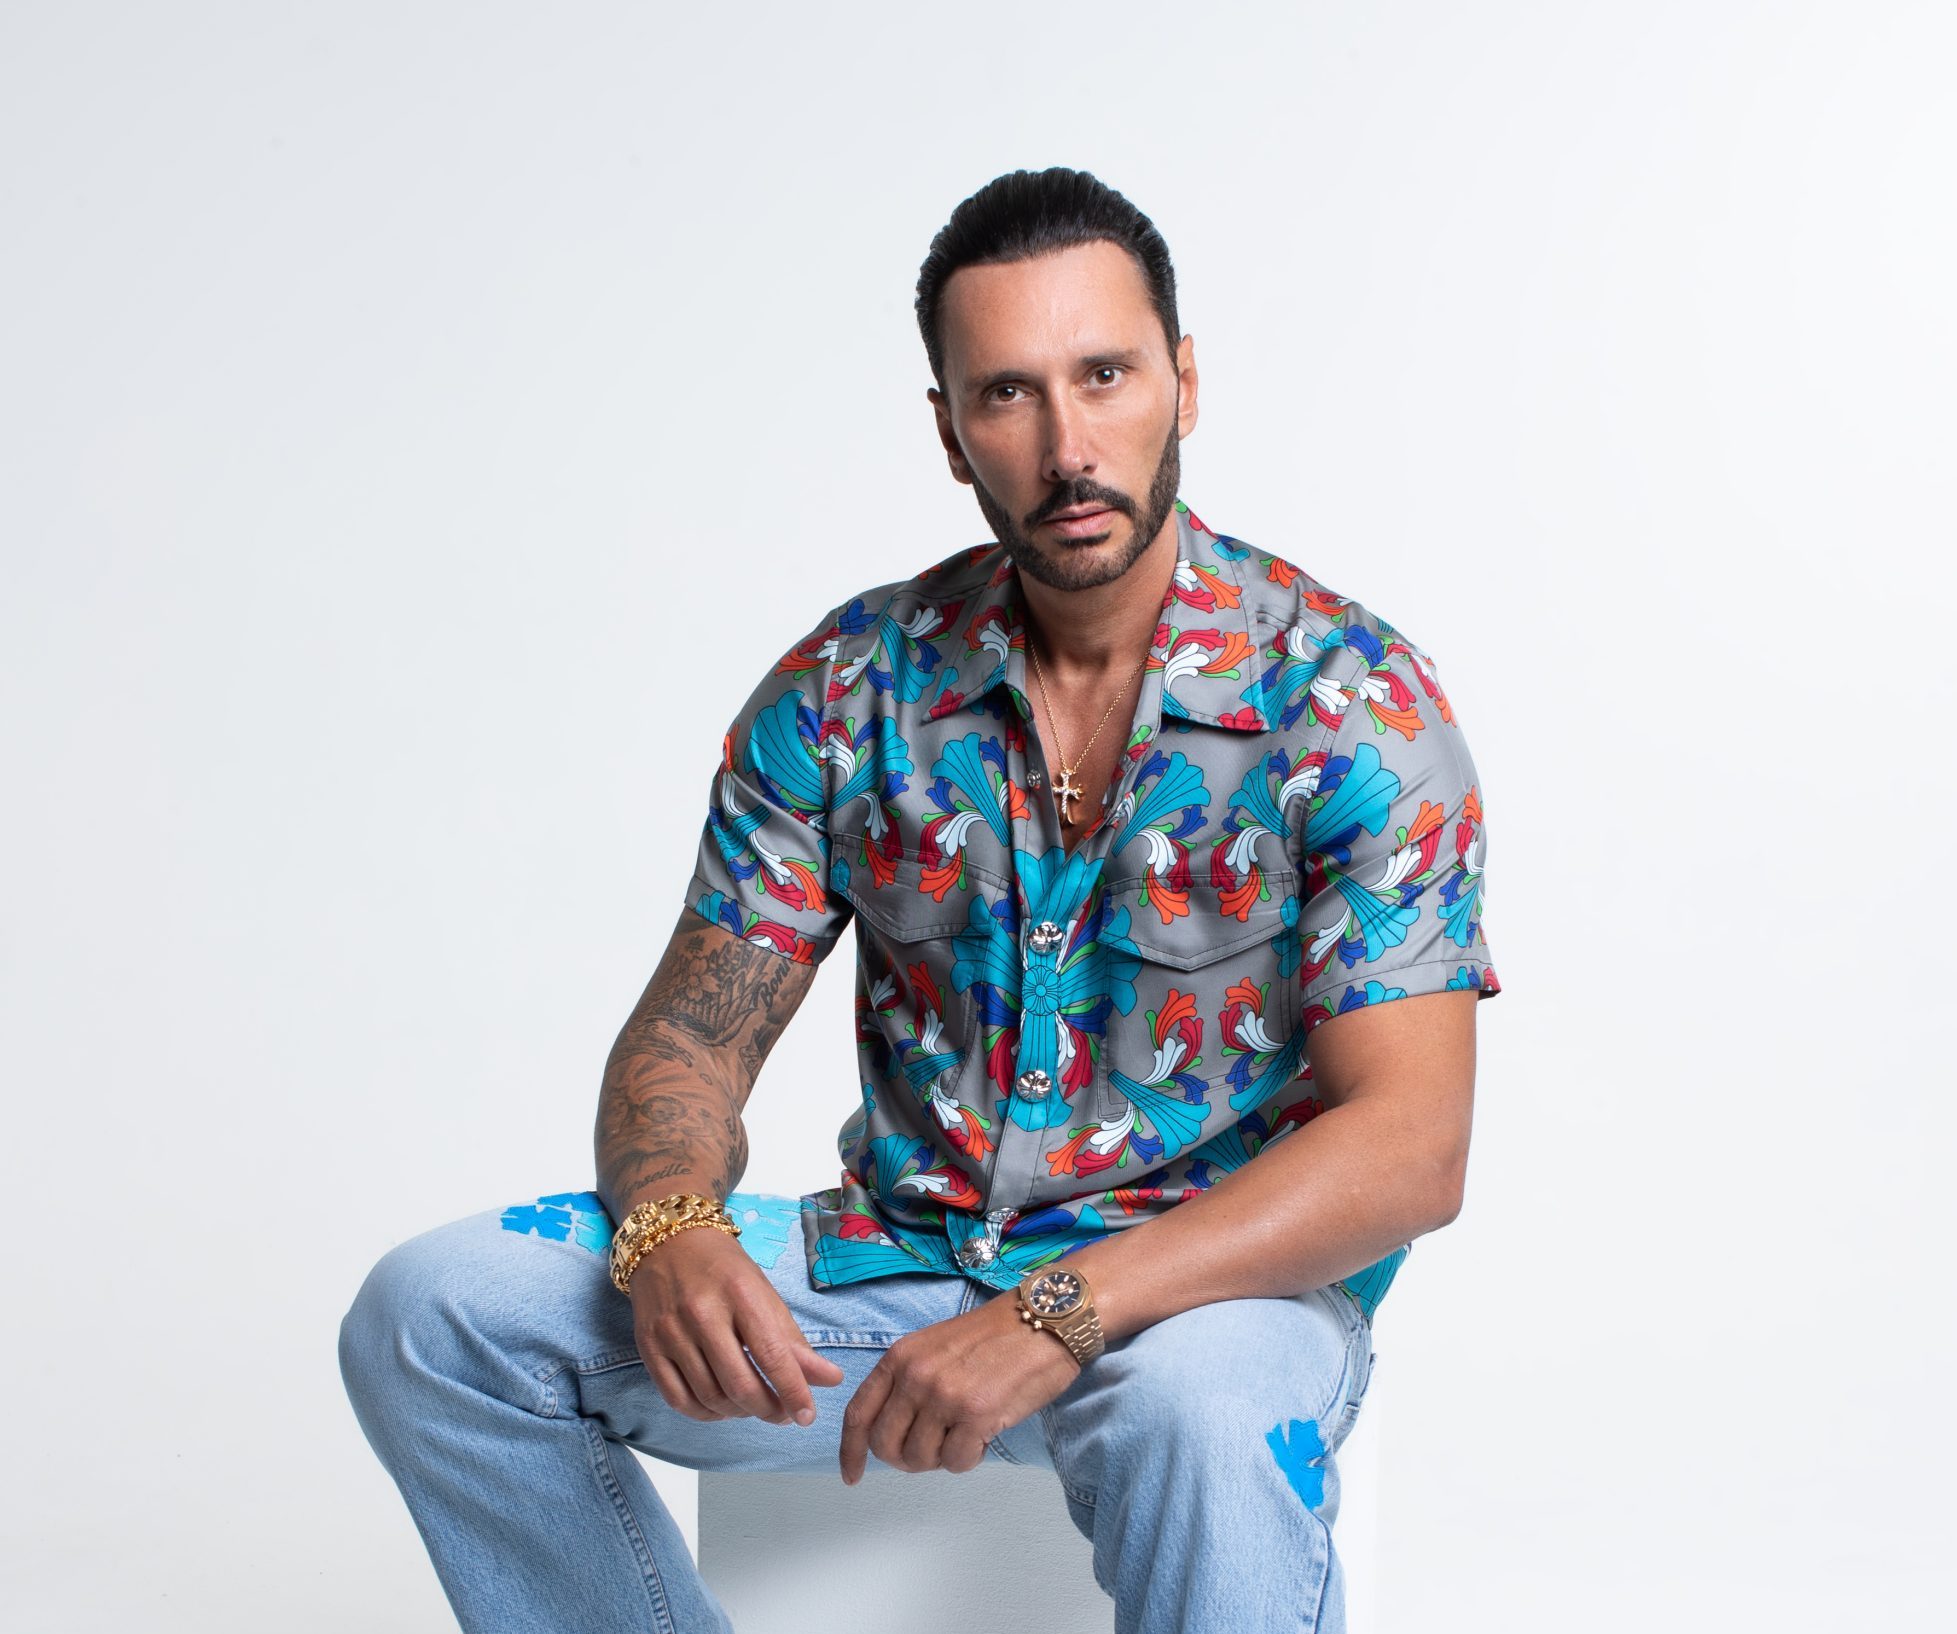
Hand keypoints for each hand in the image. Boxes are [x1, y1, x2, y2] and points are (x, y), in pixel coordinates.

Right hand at [628, 1225, 844, 1425]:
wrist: (666, 1242)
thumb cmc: (724, 1269)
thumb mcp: (764, 1293)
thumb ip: (794, 1341)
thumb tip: (830, 1379)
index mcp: (740, 1293)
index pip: (772, 1355)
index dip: (793, 1392)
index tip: (807, 1416)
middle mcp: (701, 1312)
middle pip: (740, 1385)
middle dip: (768, 1410)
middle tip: (783, 1415)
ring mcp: (670, 1332)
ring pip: (710, 1397)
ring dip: (739, 1413)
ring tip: (754, 1405)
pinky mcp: (648, 1347)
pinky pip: (678, 1400)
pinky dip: (705, 1414)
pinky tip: (722, 1407)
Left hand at [838, 1284, 1080, 1482]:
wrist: (1043, 1322)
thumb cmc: (994, 1336)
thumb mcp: (935, 1347)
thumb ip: (908, 1383)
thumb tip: (895, 1434)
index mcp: (900, 1357)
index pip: (859, 1413)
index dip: (851, 1451)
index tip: (852, 1475)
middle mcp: (915, 1376)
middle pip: (886, 1445)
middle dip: (905, 1459)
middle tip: (933, 1450)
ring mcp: (943, 1396)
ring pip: (919, 1459)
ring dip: (942, 1457)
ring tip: (965, 1432)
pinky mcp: (975, 1416)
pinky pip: (956, 1463)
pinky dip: (969, 1458)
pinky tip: (983, 1434)